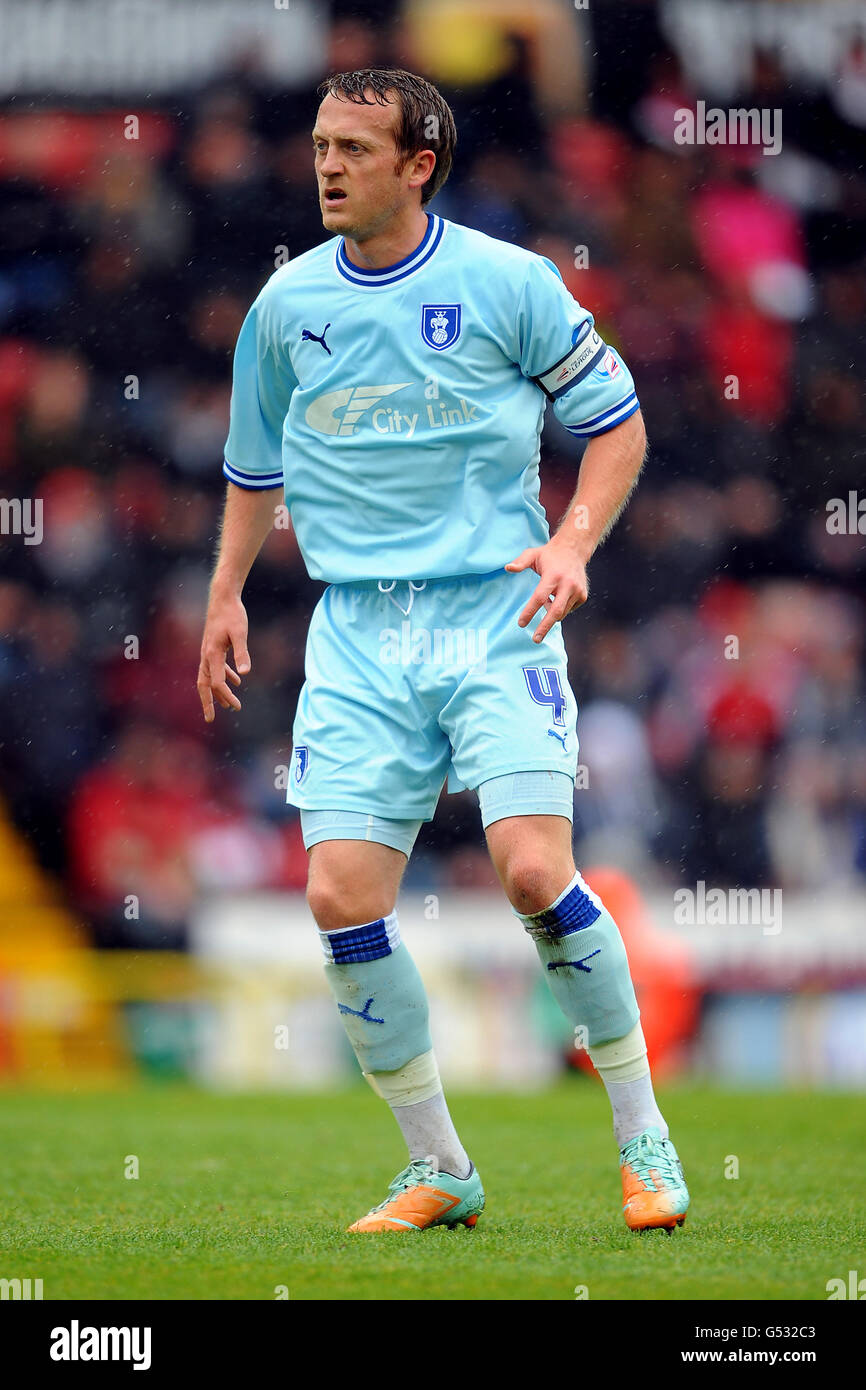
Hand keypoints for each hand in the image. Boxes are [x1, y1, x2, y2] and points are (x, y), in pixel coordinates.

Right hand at [196, 590, 250, 721]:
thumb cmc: (232, 614)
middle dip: (207, 703)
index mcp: (212, 654)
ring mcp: (208, 652)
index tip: (236, 706)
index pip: (217, 682)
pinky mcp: (213, 647)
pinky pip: (215, 667)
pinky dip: (224, 676)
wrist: (222, 598)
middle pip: (204, 684)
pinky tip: (237, 680)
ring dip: (217, 692)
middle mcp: (206, 655)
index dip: (226, 696)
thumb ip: (242, 652)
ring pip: (208, 677)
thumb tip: (245, 673)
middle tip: (210, 719)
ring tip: (228, 705)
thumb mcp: (240, 633)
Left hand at [505, 538, 588, 642]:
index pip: (540, 597)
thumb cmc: (549, 555)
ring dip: (550, 612)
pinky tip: (558, 596)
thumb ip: (520, 562)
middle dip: (545, 627)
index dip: (529, 612)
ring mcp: (577, 591)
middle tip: (535, 639)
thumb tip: (507, 568)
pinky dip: (560, 609)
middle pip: (555, 612)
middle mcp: (568, 584)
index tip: (521, 623)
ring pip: (561, 612)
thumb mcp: (533, 554)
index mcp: (553, 575)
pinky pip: (568, 610)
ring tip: (547, 600)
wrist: (574, 550)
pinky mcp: (582, 596)